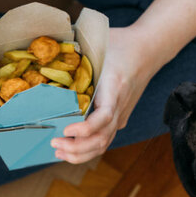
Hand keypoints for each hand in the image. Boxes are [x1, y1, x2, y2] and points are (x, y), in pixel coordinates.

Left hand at [51, 25, 160, 164]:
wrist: (148, 48)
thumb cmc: (120, 43)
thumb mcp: (99, 44)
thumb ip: (75, 50)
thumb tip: (47, 51)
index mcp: (114, 87)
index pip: (104, 116)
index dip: (85, 129)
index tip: (66, 129)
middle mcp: (120, 105)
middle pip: (102, 139)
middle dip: (77, 148)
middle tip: (53, 143)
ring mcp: (121, 115)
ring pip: (103, 144)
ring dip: (80, 154)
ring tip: (58, 151)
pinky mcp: (119, 119)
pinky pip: (104, 139)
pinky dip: (86, 149)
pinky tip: (69, 149)